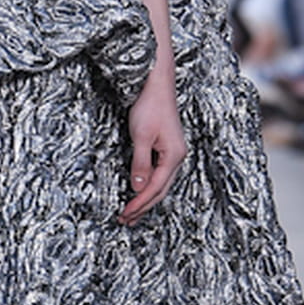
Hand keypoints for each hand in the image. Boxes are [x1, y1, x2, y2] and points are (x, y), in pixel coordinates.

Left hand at [120, 75, 185, 225]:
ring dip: (147, 199)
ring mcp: (175, 152)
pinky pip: (160, 174)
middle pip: (161, 190)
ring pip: (162, 184)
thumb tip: (138, 188)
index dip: (140, 203)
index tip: (125, 215)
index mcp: (174, 156)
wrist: (157, 84)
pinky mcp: (168, 148)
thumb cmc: (150, 106)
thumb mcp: (141, 136)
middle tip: (126, 220)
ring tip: (132, 214)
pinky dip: (150, 187)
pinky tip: (142, 192)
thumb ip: (140, 164)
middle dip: (143, 207)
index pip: (156, 188)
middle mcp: (178, 157)